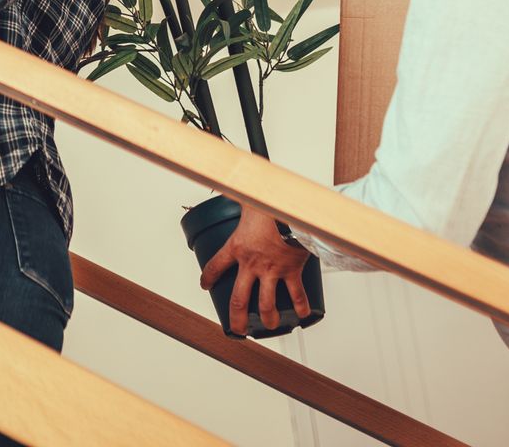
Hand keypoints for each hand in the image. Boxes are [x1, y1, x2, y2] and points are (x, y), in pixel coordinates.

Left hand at [199, 203, 313, 334]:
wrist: (292, 209)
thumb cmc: (268, 202)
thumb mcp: (247, 199)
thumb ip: (240, 195)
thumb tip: (233, 181)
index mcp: (237, 247)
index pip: (215, 266)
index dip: (208, 278)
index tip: (206, 285)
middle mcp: (251, 264)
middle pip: (238, 299)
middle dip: (237, 318)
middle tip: (237, 328)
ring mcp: (272, 271)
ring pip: (266, 304)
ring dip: (268, 318)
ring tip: (269, 325)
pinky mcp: (291, 271)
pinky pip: (297, 294)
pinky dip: (301, 306)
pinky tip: (302, 315)